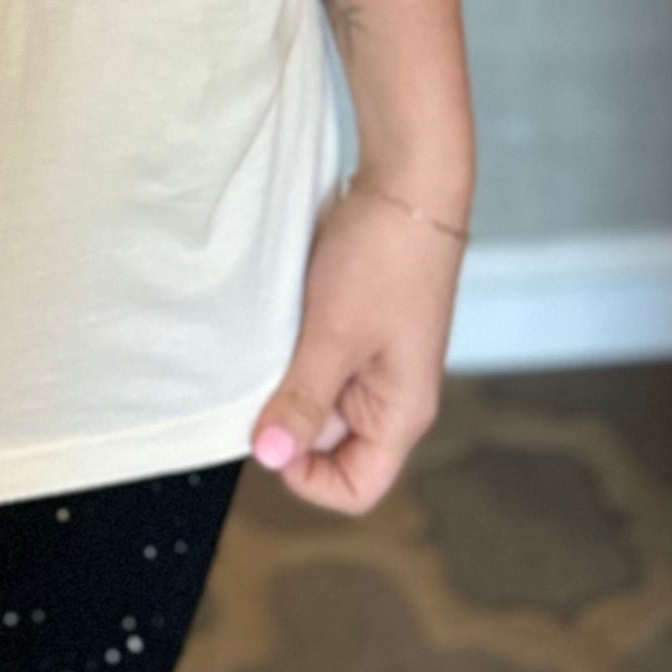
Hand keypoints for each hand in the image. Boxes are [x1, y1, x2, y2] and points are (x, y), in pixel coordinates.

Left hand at [246, 183, 463, 511]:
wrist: (409, 184)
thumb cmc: (384, 260)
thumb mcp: (335, 335)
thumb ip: (302, 400)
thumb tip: (268, 458)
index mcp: (402, 413)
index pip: (357, 488)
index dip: (308, 477)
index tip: (272, 433)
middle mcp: (393, 398)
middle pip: (331, 446)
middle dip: (290, 419)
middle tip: (262, 376)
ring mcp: (377, 364)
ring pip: (319, 400)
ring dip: (287, 380)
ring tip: (273, 343)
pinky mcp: (361, 332)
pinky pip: (319, 363)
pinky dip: (293, 352)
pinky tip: (279, 323)